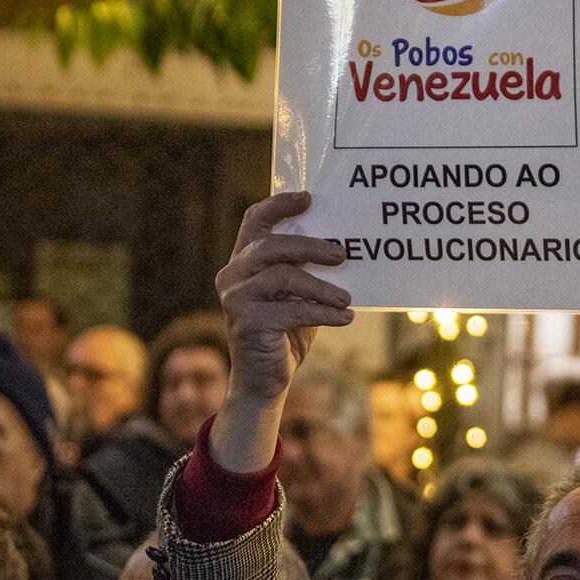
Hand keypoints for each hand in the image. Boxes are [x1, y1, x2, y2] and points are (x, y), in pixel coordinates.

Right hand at [210, 192, 350, 470]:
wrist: (265, 382)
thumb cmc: (286, 332)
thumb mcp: (298, 295)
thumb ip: (307, 270)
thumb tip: (347, 246)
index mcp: (243, 262)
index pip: (255, 221)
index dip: (279, 205)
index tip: (309, 198)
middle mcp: (232, 275)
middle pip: (271, 246)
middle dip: (311, 246)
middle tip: (343, 253)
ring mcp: (235, 299)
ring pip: (283, 277)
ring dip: (321, 286)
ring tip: (347, 299)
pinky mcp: (246, 323)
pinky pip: (291, 310)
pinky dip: (322, 313)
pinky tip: (345, 317)